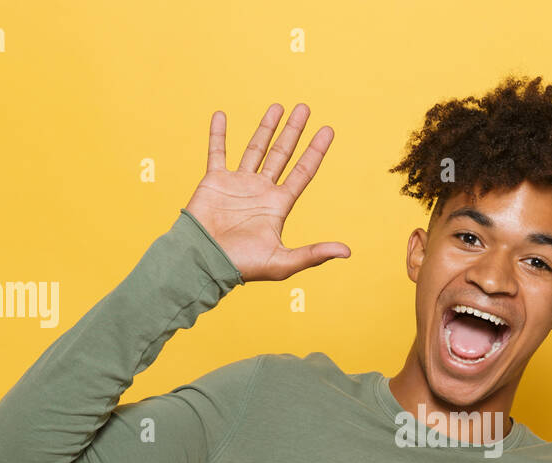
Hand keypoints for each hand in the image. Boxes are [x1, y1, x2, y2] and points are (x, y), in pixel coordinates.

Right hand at [184, 104, 349, 281]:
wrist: (204, 262)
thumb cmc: (242, 266)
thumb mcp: (283, 262)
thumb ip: (314, 254)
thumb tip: (347, 252)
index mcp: (278, 205)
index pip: (302, 172)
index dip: (315, 151)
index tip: (328, 130)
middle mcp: (261, 191)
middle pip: (282, 154)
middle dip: (294, 131)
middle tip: (305, 108)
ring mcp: (238, 184)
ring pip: (255, 148)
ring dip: (266, 127)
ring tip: (278, 106)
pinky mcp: (215, 181)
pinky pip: (217, 152)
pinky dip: (218, 134)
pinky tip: (222, 115)